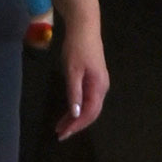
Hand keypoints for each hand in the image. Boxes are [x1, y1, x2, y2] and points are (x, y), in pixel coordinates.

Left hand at [54, 22, 108, 139]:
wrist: (84, 27)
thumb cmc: (77, 47)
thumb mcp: (72, 70)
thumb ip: (74, 92)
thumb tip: (76, 114)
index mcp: (98, 87)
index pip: (88, 113)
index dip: (76, 126)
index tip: (62, 134)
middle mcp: (101, 88)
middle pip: (90, 113)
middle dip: (75, 125)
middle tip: (59, 133)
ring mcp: (99, 84)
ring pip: (88, 107)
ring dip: (75, 118)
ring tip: (60, 125)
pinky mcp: (94, 79)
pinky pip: (87, 99)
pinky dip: (76, 107)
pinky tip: (68, 111)